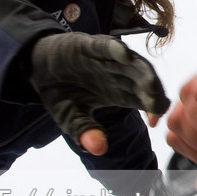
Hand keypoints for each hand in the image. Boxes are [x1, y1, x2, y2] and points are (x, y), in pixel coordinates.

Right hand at [30, 33, 169, 154]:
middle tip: (157, 103)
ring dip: (142, 71)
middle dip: (153, 92)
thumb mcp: (70, 117)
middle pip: (143, 82)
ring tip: (149, 82)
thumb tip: (99, 150)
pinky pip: (107, 46)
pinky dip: (116, 49)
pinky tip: (124, 54)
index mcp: (120, 94)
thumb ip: (84, 131)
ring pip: (131, 63)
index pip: (145, 101)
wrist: (38, 69)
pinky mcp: (91, 45)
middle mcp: (119, 76)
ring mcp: (108, 60)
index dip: (152, 109)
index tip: (153, 122)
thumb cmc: (62, 93)